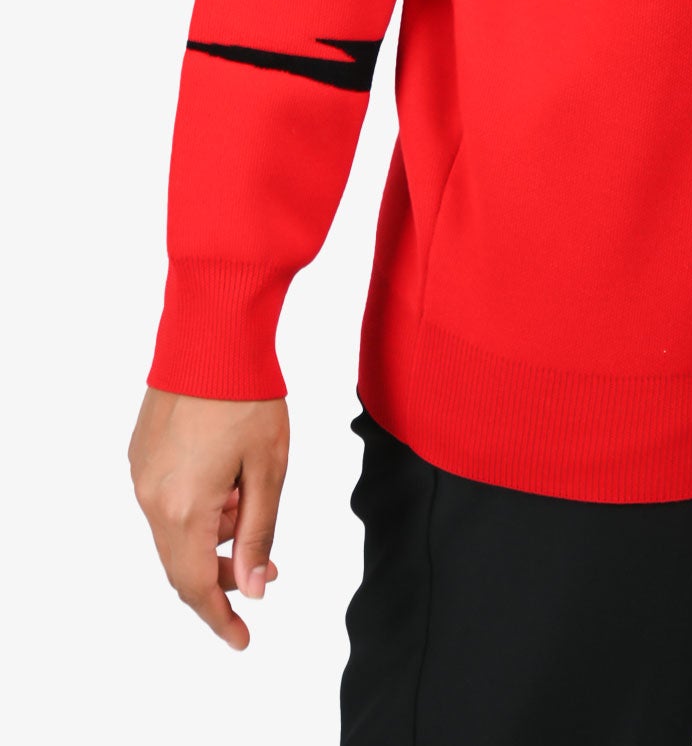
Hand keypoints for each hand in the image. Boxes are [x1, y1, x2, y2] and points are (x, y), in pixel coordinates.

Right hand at [129, 387, 288, 649]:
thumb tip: (252, 588)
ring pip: (175, 530)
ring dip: (212, 537)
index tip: (242, 638)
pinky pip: (166, 500)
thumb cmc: (247, 395)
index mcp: (184, 508)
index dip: (219, 618)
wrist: (212, 334)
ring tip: (254, 512)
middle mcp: (152, 498)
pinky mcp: (141, 453)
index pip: (196, 586)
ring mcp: (142, 474)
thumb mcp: (269, 468)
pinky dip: (197, 509)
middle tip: (265, 574)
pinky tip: (229, 486)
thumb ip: (260, 533)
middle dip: (223, 575)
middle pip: (182, 563)